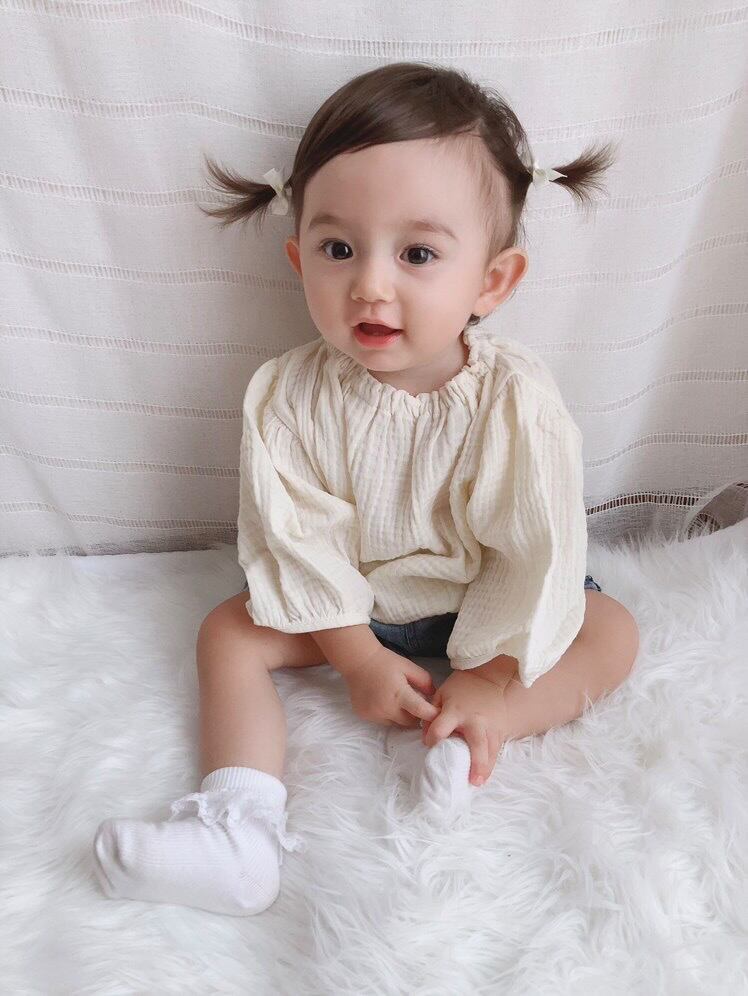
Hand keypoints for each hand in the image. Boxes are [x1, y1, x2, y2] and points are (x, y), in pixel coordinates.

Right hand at [338, 644, 440, 728]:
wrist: (358, 661)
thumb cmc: (386, 662)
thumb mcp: (409, 667)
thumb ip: (425, 682)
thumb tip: (434, 697)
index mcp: (399, 694)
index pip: (420, 711)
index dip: (432, 715)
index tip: (439, 714)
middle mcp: (386, 708)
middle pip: (409, 722)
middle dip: (415, 715)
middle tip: (414, 702)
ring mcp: (373, 714)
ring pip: (396, 723)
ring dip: (400, 716)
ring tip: (397, 700)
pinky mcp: (365, 716)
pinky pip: (383, 721)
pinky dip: (387, 715)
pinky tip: (384, 701)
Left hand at [421, 670, 505, 785]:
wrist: (489, 677)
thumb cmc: (462, 686)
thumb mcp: (442, 693)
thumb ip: (431, 713)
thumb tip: (425, 733)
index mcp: (455, 710)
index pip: (440, 729)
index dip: (432, 738)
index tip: (429, 743)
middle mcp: (475, 720)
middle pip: (476, 744)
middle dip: (475, 763)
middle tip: (471, 781)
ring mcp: (490, 725)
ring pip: (490, 749)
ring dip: (485, 767)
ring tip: (479, 782)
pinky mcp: (500, 728)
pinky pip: (497, 748)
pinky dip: (492, 761)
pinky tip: (486, 774)